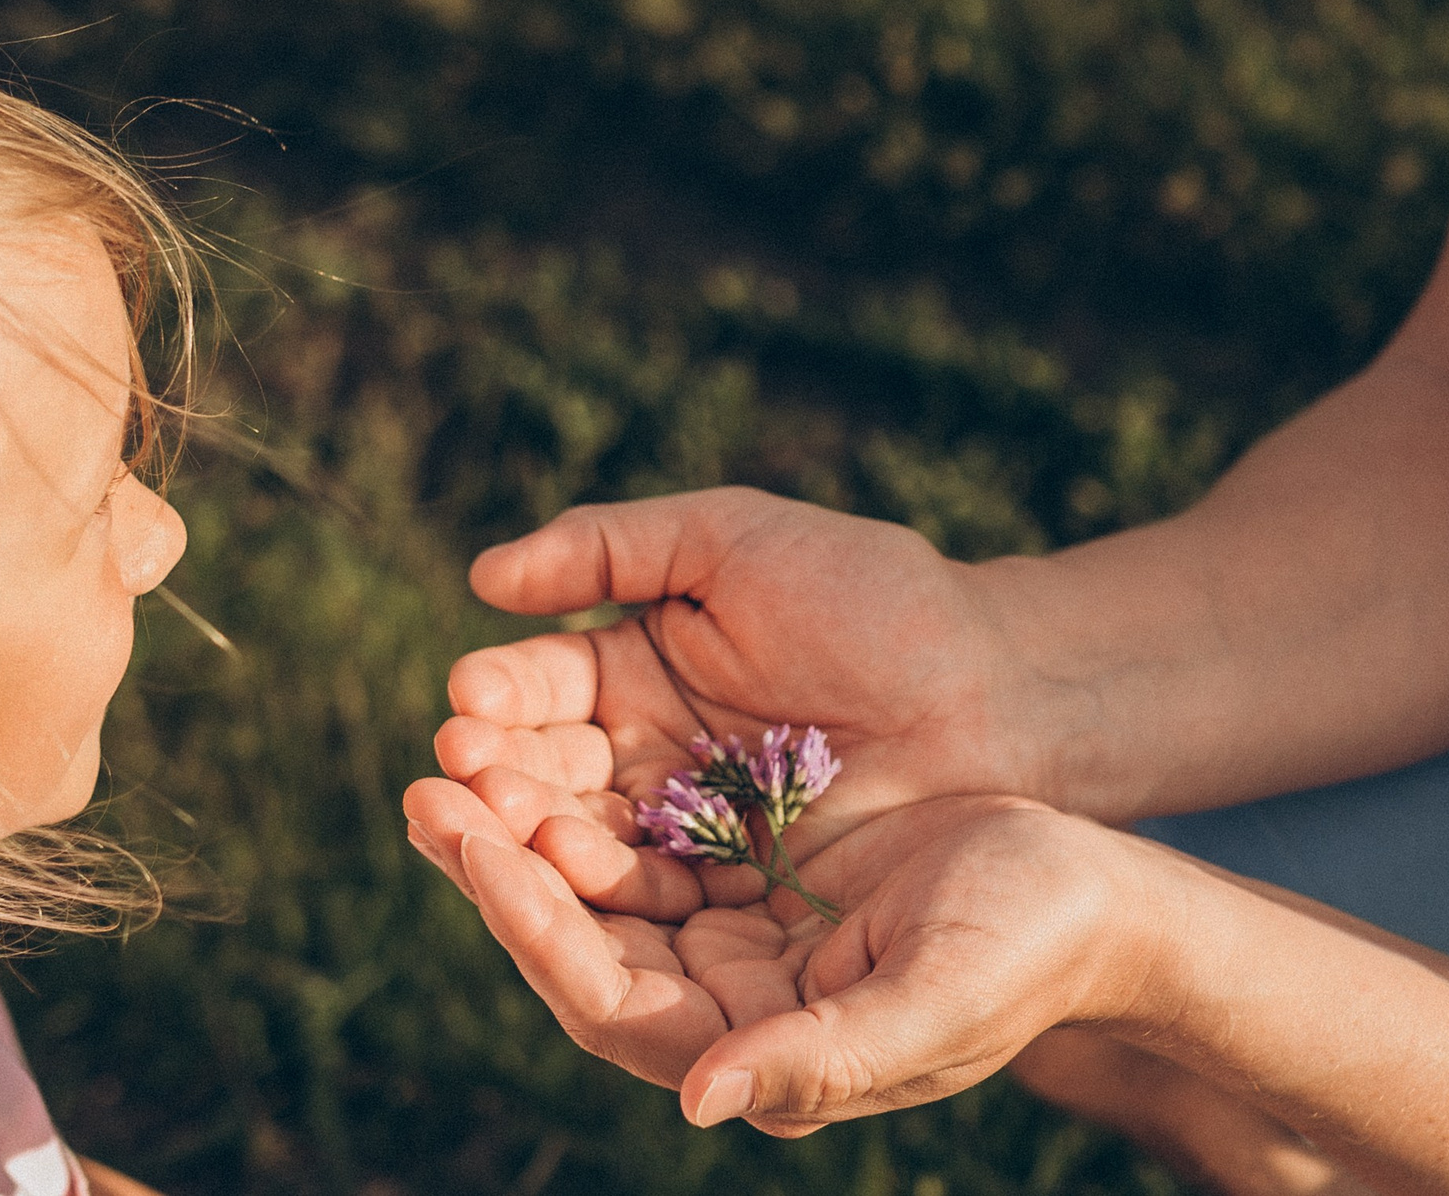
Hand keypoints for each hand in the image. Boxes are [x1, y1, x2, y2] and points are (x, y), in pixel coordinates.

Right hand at [421, 489, 1050, 913]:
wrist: (997, 687)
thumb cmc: (874, 596)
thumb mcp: (735, 541)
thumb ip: (611, 546)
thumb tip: (482, 574)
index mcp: (635, 671)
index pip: (541, 690)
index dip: (500, 699)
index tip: (470, 702)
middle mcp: (645, 761)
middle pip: (544, 777)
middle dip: (493, 778)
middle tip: (451, 780)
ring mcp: (686, 838)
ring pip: (582, 847)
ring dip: (526, 842)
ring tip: (486, 828)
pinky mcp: (731, 905)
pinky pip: (649, 907)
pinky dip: (597, 896)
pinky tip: (559, 876)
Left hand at [452, 792, 1167, 1134]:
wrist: (1095, 897)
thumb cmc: (1031, 947)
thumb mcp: (938, 1000)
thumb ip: (827, 1056)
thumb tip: (703, 1104)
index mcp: (759, 1056)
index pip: (611, 1001)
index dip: (534, 927)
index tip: (474, 842)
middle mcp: (729, 1013)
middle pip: (579, 947)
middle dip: (499, 869)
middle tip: (427, 784)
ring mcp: (737, 946)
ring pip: (601, 893)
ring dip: (528, 829)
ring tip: (456, 753)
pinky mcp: (753, 882)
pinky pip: (646, 844)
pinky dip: (591, 798)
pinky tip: (546, 741)